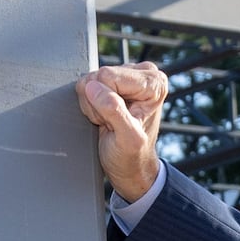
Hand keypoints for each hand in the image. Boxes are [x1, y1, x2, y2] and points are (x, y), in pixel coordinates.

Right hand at [77, 62, 169, 203]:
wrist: (129, 167)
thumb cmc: (133, 156)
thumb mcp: (128, 140)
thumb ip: (114, 112)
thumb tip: (93, 87)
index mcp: (155, 83)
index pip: (109, 77)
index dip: (106, 103)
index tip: (120, 120)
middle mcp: (143, 74)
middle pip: (99, 77)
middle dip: (99, 103)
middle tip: (112, 123)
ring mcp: (125, 75)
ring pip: (89, 81)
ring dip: (93, 106)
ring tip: (109, 121)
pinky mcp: (110, 81)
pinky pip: (85, 85)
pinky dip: (89, 105)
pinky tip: (103, 117)